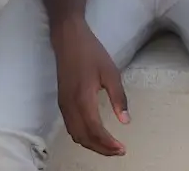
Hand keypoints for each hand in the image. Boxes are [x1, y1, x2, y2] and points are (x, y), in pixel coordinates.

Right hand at [53, 20, 129, 156]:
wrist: (68, 39)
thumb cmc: (91, 53)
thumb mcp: (110, 72)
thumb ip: (118, 98)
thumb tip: (126, 121)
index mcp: (83, 98)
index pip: (94, 130)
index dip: (108, 143)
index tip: (122, 148)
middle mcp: (70, 105)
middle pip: (83, 137)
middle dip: (101, 148)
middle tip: (118, 150)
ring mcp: (63, 104)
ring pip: (75, 134)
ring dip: (91, 144)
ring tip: (108, 145)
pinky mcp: (62, 101)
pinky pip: (70, 126)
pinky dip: (82, 136)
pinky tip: (94, 134)